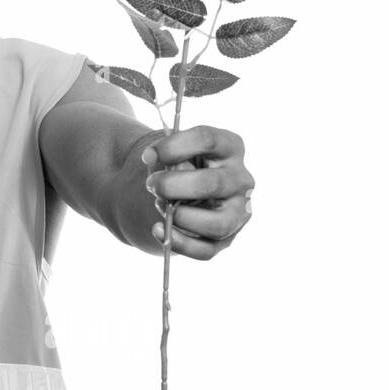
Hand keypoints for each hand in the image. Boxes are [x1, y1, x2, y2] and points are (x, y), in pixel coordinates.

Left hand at [141, 125, 254, 260]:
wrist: (180, 191)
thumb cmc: (180, 165)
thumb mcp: (176, 153)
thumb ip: (174, 159)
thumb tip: (173, 176)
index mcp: (229, 147)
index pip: (207, 139)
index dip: (173, 147)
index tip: (147, 155)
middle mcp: (241, 179)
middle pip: (213, 183)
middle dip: (173, 185)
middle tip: (151, 184)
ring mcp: (238, 212)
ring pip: (218, 223)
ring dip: (181, 217)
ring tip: (159, 207)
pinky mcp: (226, 239)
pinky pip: (206, 250)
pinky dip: (180, 243)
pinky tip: (158, 230)